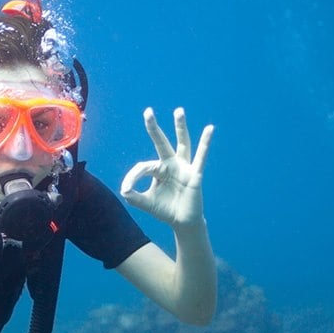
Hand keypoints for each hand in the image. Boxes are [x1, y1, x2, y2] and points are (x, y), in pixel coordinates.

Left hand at [120, 107, 213, 229]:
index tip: (126, 189)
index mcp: (159, 170)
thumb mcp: (146, 203)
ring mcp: (184, 168)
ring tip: (178, 111)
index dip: (133, 176)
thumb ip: (134, 197)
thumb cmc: (165, 210)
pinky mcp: (195, 175)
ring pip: (183, 144)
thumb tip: (123, 189)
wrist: (182, 222)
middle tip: (147, 111)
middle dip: (154, 128)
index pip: (143, 166)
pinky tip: (210, 129)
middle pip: (161, 143)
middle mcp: (171, 164)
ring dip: (180, 127)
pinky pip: (201, 157)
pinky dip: (205, 143)